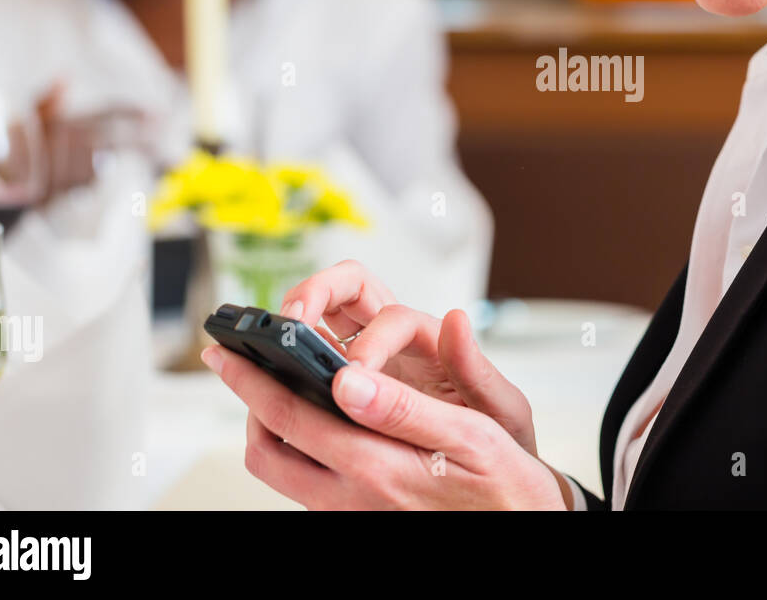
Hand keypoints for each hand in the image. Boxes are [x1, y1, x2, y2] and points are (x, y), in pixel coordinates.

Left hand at [201, 342, 567, 508]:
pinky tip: (314, 419)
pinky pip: (306, 482)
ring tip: (273, 387)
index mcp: (375, 466)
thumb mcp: (469, 432)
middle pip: (268, 449)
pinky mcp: (358, 515)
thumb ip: (403, 407)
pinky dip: (295, 446)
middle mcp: (353, 495)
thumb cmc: (501, 479)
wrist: (520, 524)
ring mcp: (351, 510)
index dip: (251, 381)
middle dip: (245, 402)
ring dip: (268, 426)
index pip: (290, 417)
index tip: (228, 352)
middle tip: (236, 365)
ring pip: (281, 470)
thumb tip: (346, 379)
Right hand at [279, 260, 537, 455]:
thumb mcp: (500, 409)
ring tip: (266, 350)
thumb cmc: (497, 438)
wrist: (489, 477)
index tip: (354, 377)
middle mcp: (394, 340)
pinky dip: (286, 368)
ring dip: (292, 323)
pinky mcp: (344, 387)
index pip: (392, 317)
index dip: (370, 342)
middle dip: (314, 294)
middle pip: (347, 288)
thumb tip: (457, 319)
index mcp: (431, 339)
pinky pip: (308, 361)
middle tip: (290, 322)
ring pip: (320, 318)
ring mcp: (364, 359)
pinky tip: (269, 393)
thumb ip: (475, 369)